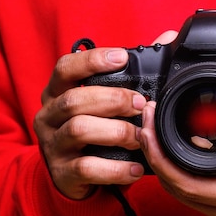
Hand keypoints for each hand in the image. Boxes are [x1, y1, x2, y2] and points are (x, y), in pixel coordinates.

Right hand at [33, 31, 176, 198]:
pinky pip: (87, 168)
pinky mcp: (61, 172)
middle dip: (113, 99)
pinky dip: (115, 168)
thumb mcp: (104, 103)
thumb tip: (167, 37)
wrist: (73, 177)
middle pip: (74, 99)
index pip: (65, 67)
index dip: (92, 60)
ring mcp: (53, 144)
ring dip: (116, 131)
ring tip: (140, 137)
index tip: (122, 58)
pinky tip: (136, 169)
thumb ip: (132, 73)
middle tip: (141, 104)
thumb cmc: (94, 130)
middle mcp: (49, 115)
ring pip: (79, 129)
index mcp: (57, 92)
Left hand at [139, 57, 215, 215]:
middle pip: (175, 190)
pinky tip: (173, 150)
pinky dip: (178, 174)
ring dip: (163, 165)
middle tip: (146, 121)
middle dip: (154, 155)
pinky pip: (192, 197)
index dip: (159, 154)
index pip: (185, 184)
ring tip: (154, 132)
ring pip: (181, 195)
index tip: (149, 124)